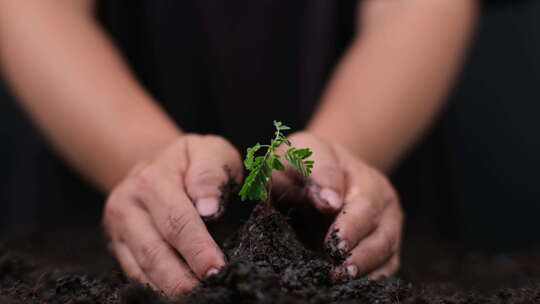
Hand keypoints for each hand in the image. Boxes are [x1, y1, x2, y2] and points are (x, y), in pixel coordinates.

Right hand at [103, 135, 242, 295]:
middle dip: (182, 278)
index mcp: (151, 179)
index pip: (177, 221)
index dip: (198, 249)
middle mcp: (127, 204)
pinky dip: (155, 287)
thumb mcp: (209, 151)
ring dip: (169, 287)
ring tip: (195, 296)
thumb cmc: (191, 162)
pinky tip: (176, 294)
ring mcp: (117, 227)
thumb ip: (211, 173)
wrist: (155, 163)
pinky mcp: (116, 245)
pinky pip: (134, 273)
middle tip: (208, 290)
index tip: (216, 269)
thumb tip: (209, 208)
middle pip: (155, 251)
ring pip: (142, 268)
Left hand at [273, 132, 402, 278]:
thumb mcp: (305, 153)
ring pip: (387, 254)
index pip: (365, 206)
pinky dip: (370, 279)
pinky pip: (384, 267)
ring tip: (340, 281)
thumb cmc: (305, 161)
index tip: (333, 244)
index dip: (351, 227)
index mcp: (367, 180)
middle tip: (337, 272)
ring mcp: (385, 227)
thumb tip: (331, 201)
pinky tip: (351, 288)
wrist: (313, 169)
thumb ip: (317, 171)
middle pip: (382, 235)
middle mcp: (383, 205)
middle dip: (361, 256)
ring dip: (365, 271)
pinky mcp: (381, 247)